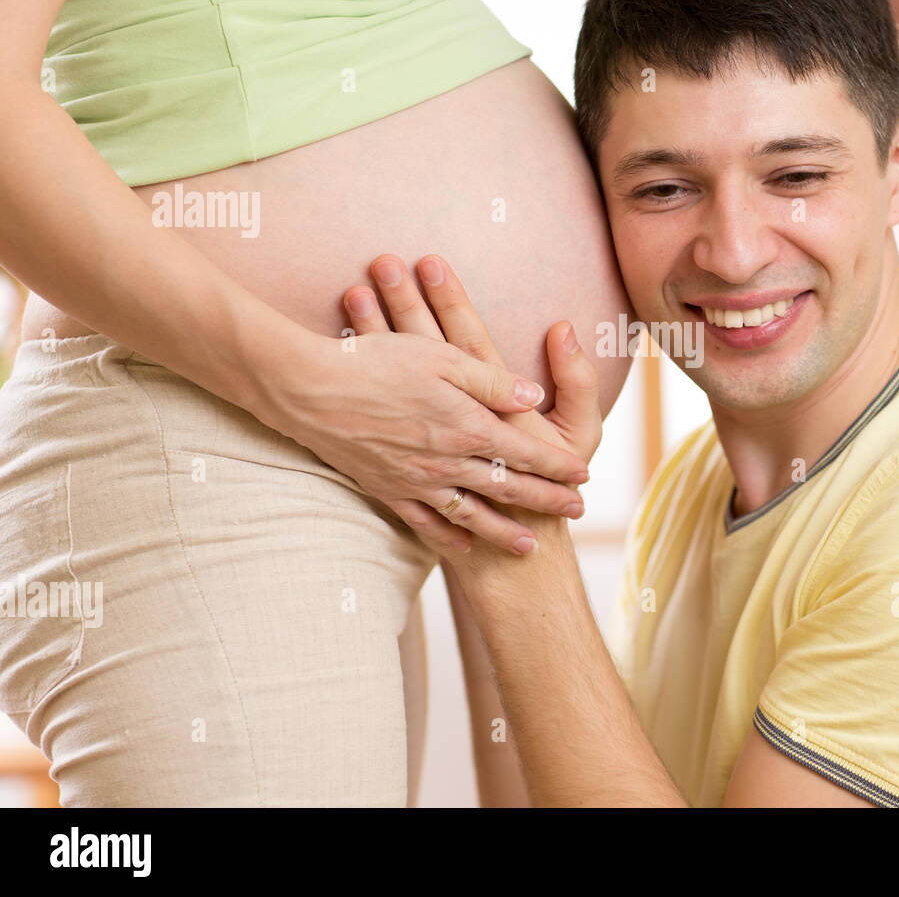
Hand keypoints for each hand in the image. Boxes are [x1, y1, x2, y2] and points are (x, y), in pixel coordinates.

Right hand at [340, 253, 601, 558]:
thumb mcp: (442, 358)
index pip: (527, 452)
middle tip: (578, 513)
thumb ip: (491, 381)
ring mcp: (417, 481)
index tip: (584, 475)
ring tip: (531, 545)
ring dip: (505, 530)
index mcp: (468, 426)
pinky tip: (464, 544)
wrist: (309, 390)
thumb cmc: (377, 363)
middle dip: (547, 501)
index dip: (558, 465)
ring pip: (473, 515)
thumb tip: (532, 396)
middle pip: (510, 488)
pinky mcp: (388, 490)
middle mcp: (448, 462)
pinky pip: (426, 522)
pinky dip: (449, 537)